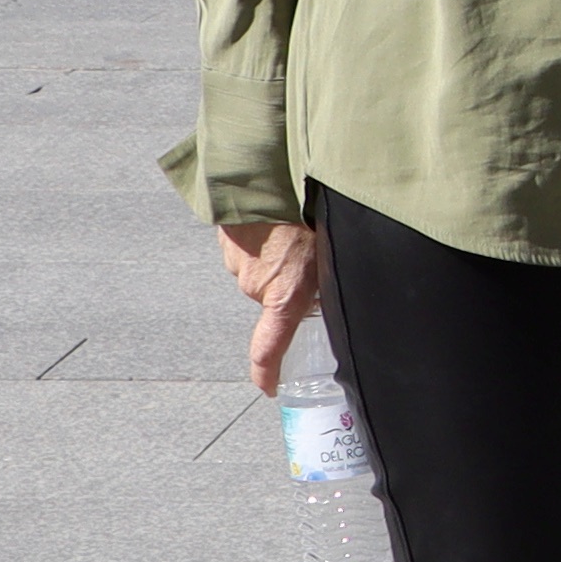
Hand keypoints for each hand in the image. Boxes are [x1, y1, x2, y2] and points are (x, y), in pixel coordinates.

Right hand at [218, 218, 327, 397]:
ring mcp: (237, 261)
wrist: (274, 175)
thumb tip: (331, 292)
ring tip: (294, 229)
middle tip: (310, 253)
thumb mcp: (334, 253)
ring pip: (259, 268)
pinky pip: (247, 245)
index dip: (268, 371)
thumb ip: (328, 279)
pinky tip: (278, 216)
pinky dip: (262, 235)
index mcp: (285, 295)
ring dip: (276, 254)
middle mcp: (256, 285)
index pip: (271, 346)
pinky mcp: (226, 237)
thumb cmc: (311, 213)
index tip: (269, 387)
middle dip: (289, 280)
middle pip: (272, 294)